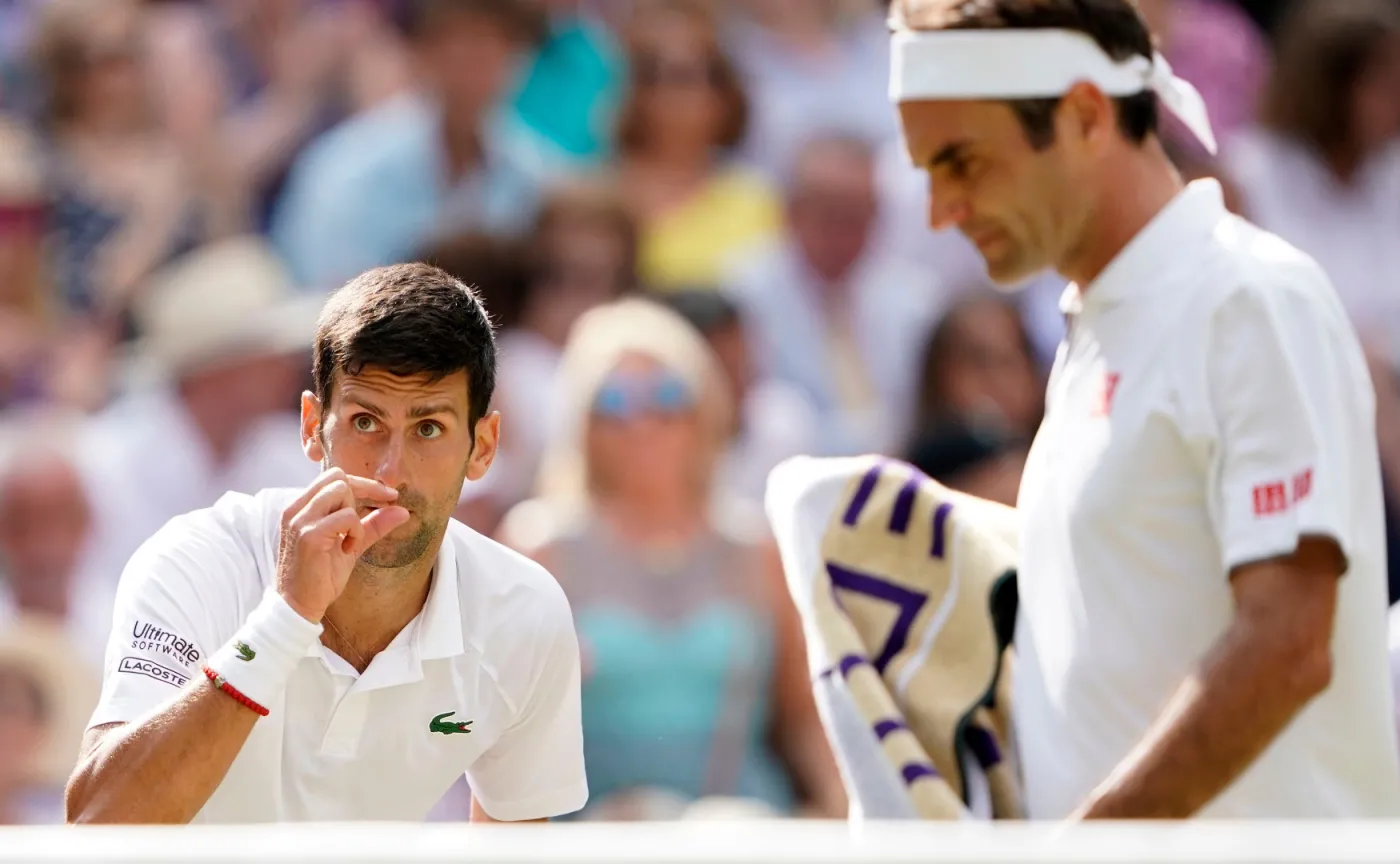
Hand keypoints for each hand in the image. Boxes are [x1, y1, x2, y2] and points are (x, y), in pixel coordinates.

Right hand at [276, 469, 408, 621]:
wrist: (299, 606)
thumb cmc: (320, 576)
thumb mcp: (351, 545)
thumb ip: (373, 526)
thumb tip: (402, 511)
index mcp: (301, 507)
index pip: (334, 476)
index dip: (365, 483)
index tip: (389, 496)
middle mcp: (296, 509)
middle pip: (338, 477)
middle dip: (364, 492)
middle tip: (373, 516)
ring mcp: (300, 520)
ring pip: (341, 490)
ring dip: (356, 516)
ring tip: (352, 541)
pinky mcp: (309, 535)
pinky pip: (346, 516)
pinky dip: (356, 531)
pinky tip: (347, 549)